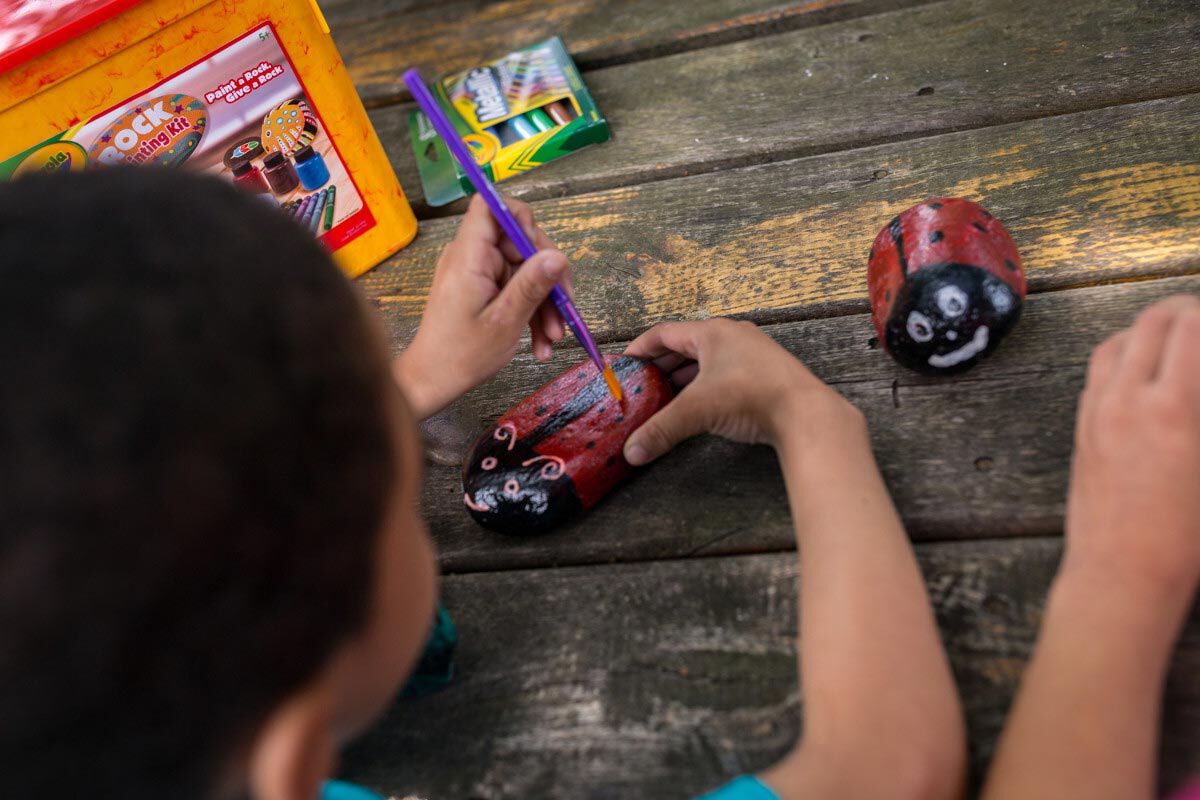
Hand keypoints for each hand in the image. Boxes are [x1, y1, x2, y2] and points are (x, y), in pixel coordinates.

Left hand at [394, 194, 572, 418]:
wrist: (433, 381)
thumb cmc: (462, 354)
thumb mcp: (505, 321)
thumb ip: (532, 285)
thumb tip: (559, 255)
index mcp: (470, 256)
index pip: (491, 206)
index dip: (521, 218)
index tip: (543, 252)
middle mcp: (472, 256)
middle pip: (519, 242)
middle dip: (547, 276)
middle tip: (565, 309)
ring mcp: (477, 273)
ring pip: (523, 270)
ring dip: (544, 302)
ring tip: (553, 338)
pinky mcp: (482, 289)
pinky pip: (514, 288)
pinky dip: (531, 311)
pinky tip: (541, 343)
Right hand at [621, 319, 862, 464]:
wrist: (805, 413)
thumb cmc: (751, 397)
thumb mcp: (698, 411)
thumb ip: (661, 430)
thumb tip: (632, 453)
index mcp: (712, 333)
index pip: (665, 333)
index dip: (641, 347)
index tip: (624, 362)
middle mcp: (732, 336)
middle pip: (686, 345)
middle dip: (662, 364)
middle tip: (642, 382)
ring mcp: (752, 353)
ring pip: (708, 359)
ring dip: (684, 375)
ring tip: (665, 394)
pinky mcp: (765, 373)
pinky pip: (725, 372)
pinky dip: (706, 384)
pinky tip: (700, 404)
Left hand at [1063, 294, 1199, 606]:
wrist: (1121, 573)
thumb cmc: (1187, 535)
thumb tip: (1196, 374)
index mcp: (1174, 407)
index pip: (1194, 327)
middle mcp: (1128, 399)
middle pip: (1154, 321)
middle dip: (1188, 310)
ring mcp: (1098, 411)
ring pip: (1119, 340)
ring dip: (1152, 327)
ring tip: (1182, 335)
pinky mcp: (1082, 427)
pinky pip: (1098, 371)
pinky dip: (1124, 353)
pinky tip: (1147, 367)